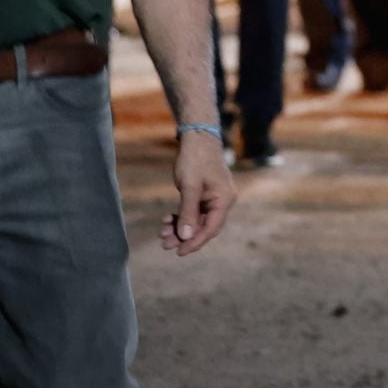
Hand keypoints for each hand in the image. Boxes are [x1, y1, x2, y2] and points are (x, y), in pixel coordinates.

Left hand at [163, 132, 235, 255]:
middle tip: (165, 244)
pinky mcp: (205, 194)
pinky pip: (194, 211)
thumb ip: (188, 212)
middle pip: (204, 226)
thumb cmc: (195, 159)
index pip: (211, 228)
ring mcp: (214, 198)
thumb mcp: (189, 187)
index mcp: (224, 200)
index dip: (195, 242)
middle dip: (184, 236)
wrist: (197, 136)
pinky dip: (182, 216)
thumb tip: (185, 237)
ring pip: (197, 220)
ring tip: (162, 232)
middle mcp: (223, 201)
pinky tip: (168, 219)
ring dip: (181, 227)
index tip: (179, 252)